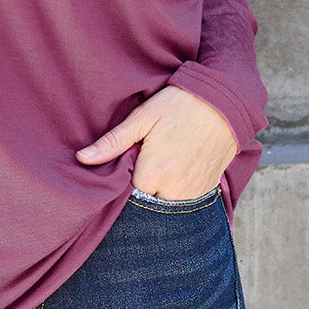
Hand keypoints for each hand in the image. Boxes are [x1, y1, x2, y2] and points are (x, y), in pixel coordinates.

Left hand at [76, 84, 237, 199]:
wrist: (226, 103)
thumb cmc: (181, 105)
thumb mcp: (143, 117)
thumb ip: (113, 142)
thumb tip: (82, 158)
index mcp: (152, 173)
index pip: (124, 196)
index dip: (120, 183)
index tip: (123, 167)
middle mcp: (173, 190)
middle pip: (145, 203)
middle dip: (138, 191)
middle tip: (140, 165)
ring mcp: (193, 194)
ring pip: (165, 206)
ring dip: (157, 195)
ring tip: (157, 169)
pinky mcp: (207, 190)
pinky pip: (185, 204)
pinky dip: (176, 195)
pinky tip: (173, 174)